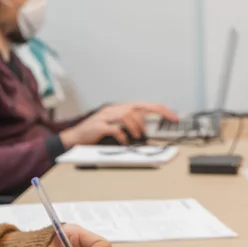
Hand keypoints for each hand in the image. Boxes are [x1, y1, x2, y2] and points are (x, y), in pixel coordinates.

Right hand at [60, 102, 177, 146]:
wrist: (74, 137)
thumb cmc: (95, 133)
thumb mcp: (115, 126)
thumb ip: (129, 125)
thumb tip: (147, 130)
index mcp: (119, 108)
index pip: (144, 105)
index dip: (161, 110)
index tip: (173, 117)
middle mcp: (113, 109)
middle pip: (136, 107)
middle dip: (147, 119)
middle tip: (149, 132)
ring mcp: (105, 116)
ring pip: (127, 115)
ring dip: (135, 127)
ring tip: (136, 137)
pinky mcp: (98, 126)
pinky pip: (114, 128)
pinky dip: (122, 135)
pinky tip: (124, 141)